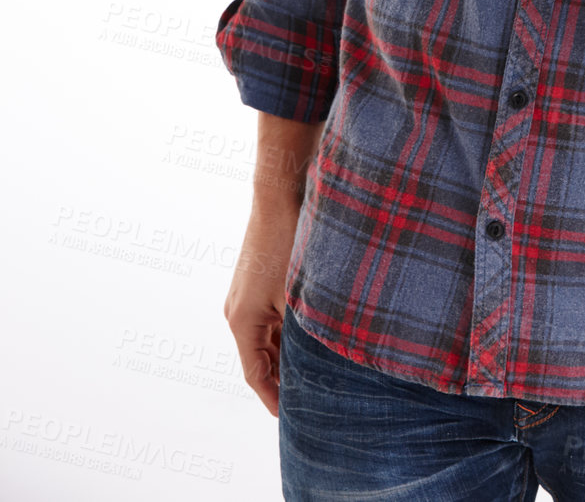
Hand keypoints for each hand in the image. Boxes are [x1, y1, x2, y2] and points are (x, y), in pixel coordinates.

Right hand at [223, 203, 299, 416]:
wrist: (280, 195)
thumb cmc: (289, 243)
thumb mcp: (298, 297)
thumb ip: (302, 333)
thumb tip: (317, 364)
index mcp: (242, 321)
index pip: (256, 374)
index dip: (273, 399)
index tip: (290, 418)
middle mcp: (238, 311)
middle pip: (260, 358)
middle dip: (284, 378)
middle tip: (311, 398)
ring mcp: (246, 295)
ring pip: (268, 337)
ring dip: (288, 352)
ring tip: (318, 369)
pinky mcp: (257, 281)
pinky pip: (271, 316)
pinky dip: (289, 329)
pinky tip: (314, 333)